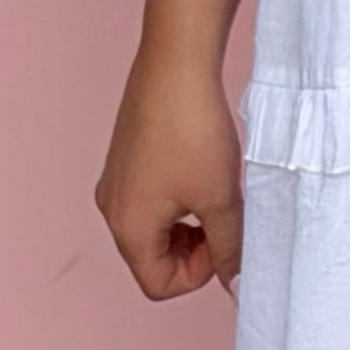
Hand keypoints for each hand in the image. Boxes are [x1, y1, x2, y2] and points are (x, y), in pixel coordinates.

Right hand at [95, 48, 245, 299]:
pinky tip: (202, 169)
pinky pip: (150, 199)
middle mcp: (112, 208)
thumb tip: (237, 283)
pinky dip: (179, 199)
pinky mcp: (126, 158)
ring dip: (188, 224)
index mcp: (129, 226)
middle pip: (153, 259)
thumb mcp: (221, 200)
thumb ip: (230, 249)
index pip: (158, 285)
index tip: (224, 240)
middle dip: (194, 250)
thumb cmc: (193, 131)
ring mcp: (116, 180)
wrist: (177, 65)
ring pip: (154, 229)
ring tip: (216, 191)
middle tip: (225, 218)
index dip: (199, 275)